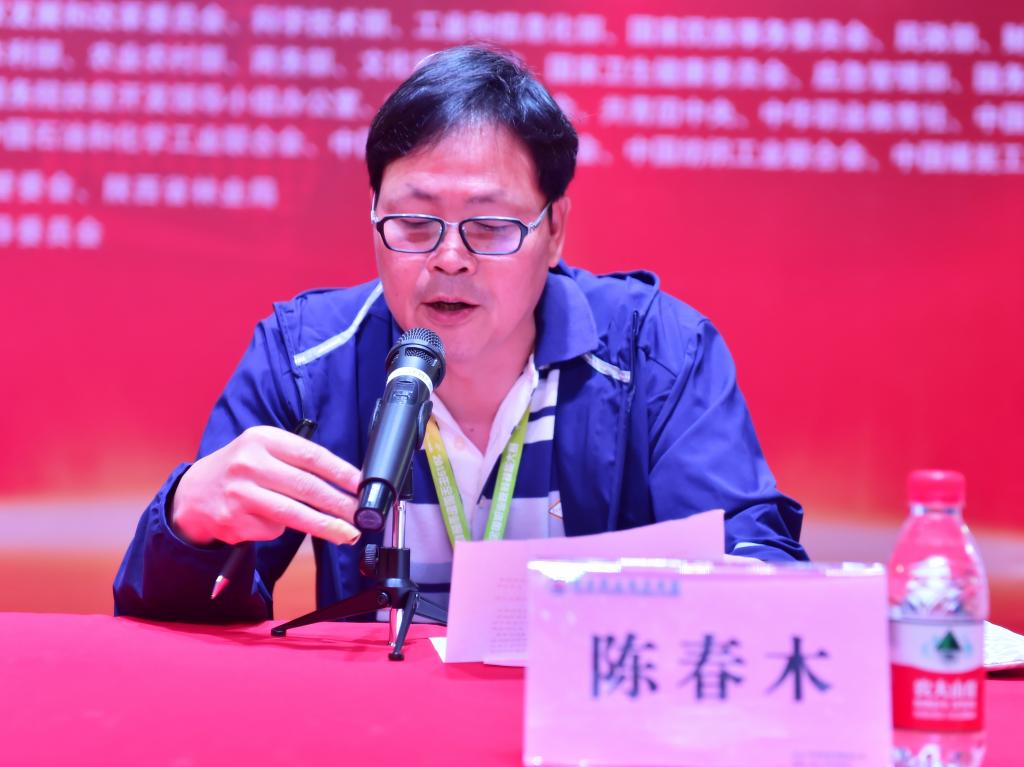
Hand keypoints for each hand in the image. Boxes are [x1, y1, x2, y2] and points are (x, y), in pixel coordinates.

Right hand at [170, 425, 361, 546]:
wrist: (195, 493)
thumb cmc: (241, 470)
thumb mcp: (264, 451)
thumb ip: (298, 461)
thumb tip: (346, 483)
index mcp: (263, 439)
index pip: (312, 455)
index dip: (342, 472)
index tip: (363, 485)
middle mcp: (249, 463)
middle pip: (306, 486)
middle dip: (340, 503)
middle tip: (361, 515)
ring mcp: (239, 493)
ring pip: (292, 513)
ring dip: (325, 526)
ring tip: (348, 533)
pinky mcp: (233, 520)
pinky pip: (272, 529)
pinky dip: (281, 529)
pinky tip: (273, 522)